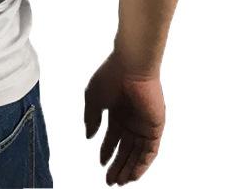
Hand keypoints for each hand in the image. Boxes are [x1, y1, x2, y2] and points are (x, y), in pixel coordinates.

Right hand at [84, 52, 164, 184]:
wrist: (131, 67)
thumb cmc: (111, 76)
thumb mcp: (93, 99)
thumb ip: (91, 118)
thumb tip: (89, 137)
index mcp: (116, 112)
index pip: (113, 137)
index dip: (107, 150)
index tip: (101, 163)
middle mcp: (130, 120)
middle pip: (125, 149)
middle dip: (117, 165)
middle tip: (109, 180)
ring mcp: (143, 124)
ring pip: (137, 153)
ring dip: (129, 169)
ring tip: (119, 182)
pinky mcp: (154, 127)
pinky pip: (150, 151)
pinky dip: (142, 164)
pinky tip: (133, 175)